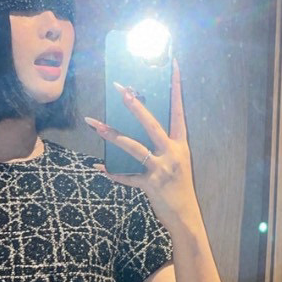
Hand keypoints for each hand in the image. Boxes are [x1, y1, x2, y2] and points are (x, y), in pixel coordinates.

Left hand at [83, 54, 197, 228]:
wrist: (186, 217)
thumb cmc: (180, 188)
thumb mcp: (177, 162)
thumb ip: (163, 146)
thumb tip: (143, 128)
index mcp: (181, 144)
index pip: (178, 110)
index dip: (176, 87)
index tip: (172, 65)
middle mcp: (172, 152)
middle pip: (151, 123)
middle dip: (134, 105)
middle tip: (120, 89)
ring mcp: (161, 168)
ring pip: (133, 147)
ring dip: (112, 135)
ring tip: (95, 124)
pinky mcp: (150, 184)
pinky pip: (126, 176)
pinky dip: (112, 172)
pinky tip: (100, 166)